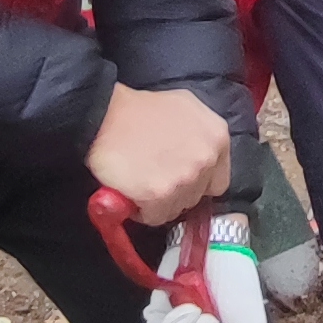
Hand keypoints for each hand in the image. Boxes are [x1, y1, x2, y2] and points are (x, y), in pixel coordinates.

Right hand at [89, 84, 230, 223]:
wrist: (104, 117)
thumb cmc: (139, 110)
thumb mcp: (184, 106)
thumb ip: (201, 132)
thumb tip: (204, 156)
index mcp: (216, 136)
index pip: (218, 181)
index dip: (197, 182)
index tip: (179, 177)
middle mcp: (206, 157)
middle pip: (197, 196)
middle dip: (177, 191)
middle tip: (154, 175)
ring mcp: (185, 177)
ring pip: (177, 208)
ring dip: (159, 202)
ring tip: (141, 180)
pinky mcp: (160, 195)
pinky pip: (155, 216)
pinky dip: (142, 210)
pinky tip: (131, 190)